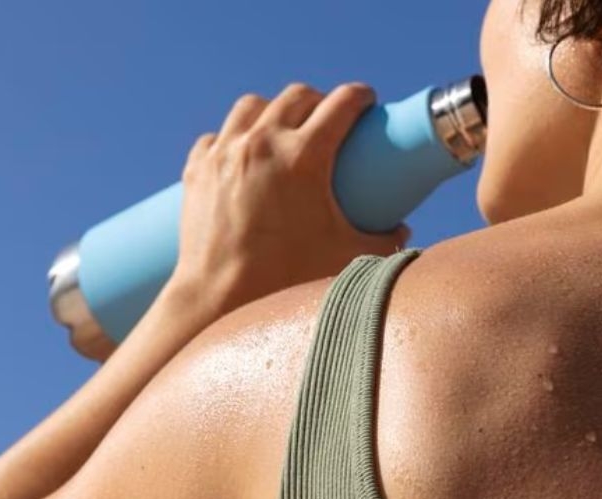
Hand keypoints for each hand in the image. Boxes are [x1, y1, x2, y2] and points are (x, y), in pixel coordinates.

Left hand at [168, 81, 411, 317]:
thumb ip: (383, 242)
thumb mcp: (345, 256)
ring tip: (284, 127)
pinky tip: (243, 153)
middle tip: (330, 117)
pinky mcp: (198, 169)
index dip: (360, 97)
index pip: (341, 104)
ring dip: (274, 109)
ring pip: (252, 106)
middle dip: (319, 100)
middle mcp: (262, 144)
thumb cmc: (287, 281)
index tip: (367, 101)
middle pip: (297, 97)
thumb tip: (402, 231)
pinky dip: (235, 137)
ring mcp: (225, 153)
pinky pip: (218, 136)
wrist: (219, 299)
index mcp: (303, 158)